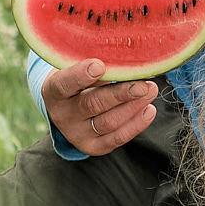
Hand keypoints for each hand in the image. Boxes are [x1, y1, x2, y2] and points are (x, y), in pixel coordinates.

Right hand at [42, 59, 158, 155]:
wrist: (69, 107)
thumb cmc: (79, 80)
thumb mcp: (77, 67)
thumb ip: (95, 64)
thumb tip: (124, 59)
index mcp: (54, 91)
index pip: (64, 84)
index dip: (81, 75)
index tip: (100, 66)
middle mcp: (62, 115)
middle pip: (93, 104)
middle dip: (121, 94)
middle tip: (142, 84)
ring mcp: (77, 133)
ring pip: (109, 122)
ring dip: (134, 107)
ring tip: (150, 91)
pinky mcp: (93, 146)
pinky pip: (117, 138)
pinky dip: (136, 124)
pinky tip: (148, 110)